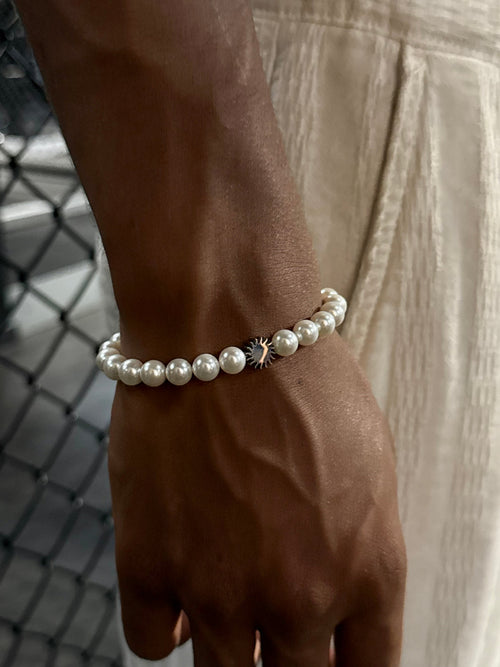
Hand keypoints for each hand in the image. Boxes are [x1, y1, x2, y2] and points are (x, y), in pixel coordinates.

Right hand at [107, 310, 405, 665]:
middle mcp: (298, 596)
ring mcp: (218, 590)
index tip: (330, 656)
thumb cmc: (305, 377)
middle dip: (289, 660)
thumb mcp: (372, 464)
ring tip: (227, 598)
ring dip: (229, 647)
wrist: (225, 327)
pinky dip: (165, 624)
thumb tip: (332, 590)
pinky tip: (177, 585)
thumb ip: (360, 544)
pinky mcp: (148, 566)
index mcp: (369, 571)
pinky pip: (150, 641)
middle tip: (275, 623)